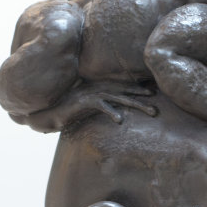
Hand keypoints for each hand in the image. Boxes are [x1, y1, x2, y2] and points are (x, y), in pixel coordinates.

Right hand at [13, 82, 157, 132]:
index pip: (123, 87)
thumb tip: (114, 112)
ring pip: (120, 97)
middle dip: (142, 95)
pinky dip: (111, 112)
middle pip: (125, 90)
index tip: (153, 93)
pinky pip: (101, 106)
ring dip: (137, 104)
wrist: (48, 111)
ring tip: (152, 112)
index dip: (138, 88)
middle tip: (158, 102)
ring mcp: (92, 93)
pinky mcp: (85, 101)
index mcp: (100, 88)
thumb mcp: (88, 107)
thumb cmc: (67, 110)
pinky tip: (120, 120)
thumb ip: (100, 105)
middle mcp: (98, 88)